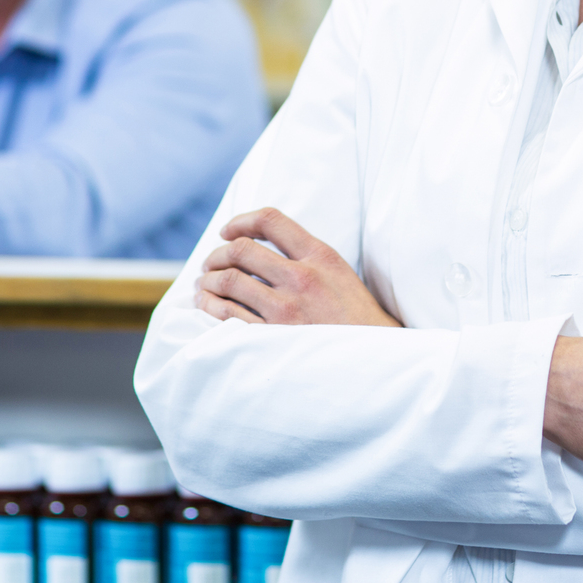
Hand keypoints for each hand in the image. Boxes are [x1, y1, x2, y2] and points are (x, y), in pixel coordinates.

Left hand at [196, 207, 400, 326]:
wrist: (377, 362)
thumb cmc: (358, 321)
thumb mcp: (341, 275)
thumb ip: (308, 258)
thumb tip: (265, 246)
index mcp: (321, 256)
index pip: (271, 220)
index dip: (241, 222)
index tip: (227, 232)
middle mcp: (302, 277)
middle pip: (242, 250)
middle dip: (217, 254)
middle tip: (210, 264)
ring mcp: (288, 308)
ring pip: (230, 280)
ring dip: (209, 281)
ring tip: (204, 286)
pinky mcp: (275, 337)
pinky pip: (229, 316)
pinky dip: (212, 308)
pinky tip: (208, 307)